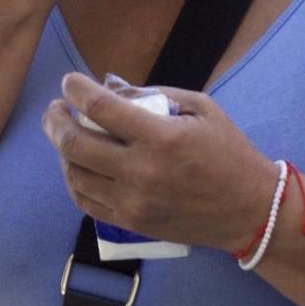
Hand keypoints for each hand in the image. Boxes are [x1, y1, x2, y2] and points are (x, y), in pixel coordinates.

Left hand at [42, 73, 277, 253]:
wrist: (249, 211)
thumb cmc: (229, 153)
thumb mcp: (202, 108)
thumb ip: (155, 94)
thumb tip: (111, 89)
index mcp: (161, 137)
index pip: (100, 107)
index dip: (75, 90)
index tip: (69, 82)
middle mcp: (141, 172)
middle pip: (75, 143)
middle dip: (55, 120)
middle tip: (55, 109)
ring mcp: (133, 202)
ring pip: (74, 174)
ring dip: (62, 151)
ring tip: (66, 135)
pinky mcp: (131, 223)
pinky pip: (85, 201)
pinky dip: (74, 179)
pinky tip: (78, 165)